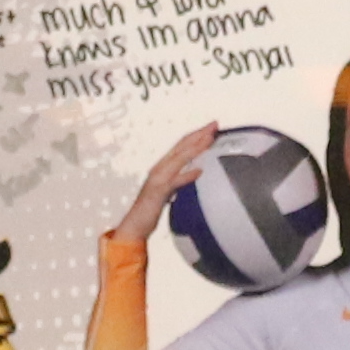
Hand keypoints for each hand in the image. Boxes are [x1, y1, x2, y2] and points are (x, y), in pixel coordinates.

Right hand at [113, 125, 217, 246]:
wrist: (134, 225)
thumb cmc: (151, 209)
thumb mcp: (168, 190)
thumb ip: (179, 178)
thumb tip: (196, 171)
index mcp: (162, 167)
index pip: (181, 145)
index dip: (196, 134)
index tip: (211, 127)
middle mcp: (160, 168)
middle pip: (181, 146)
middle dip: (199, 134)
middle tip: (214, 124)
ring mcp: (158, 179)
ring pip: (179, 159)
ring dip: (196, 148)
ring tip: (210, 139)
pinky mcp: (158, 193)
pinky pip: (175, 182)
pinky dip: (187, 175)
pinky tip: (199, 171)